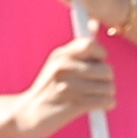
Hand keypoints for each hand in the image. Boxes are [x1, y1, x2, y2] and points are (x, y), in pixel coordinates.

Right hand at [8, 34, 122, 137]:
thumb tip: (94, 22)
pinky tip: (100, 105)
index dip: (101, 55)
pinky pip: (105, 101)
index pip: (91, 46)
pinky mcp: (74, 105)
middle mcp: (64, 68)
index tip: (97, 63)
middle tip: (97, 84)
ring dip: (107, 93)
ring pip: (109, 87)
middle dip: (106, 79)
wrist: (27, 114)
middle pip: (106, 69)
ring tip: (95, 96)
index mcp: (61, 55)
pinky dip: (107, 104)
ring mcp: (69, 86)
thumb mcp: (57, 63)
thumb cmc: (48, 88)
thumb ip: (78, 47)